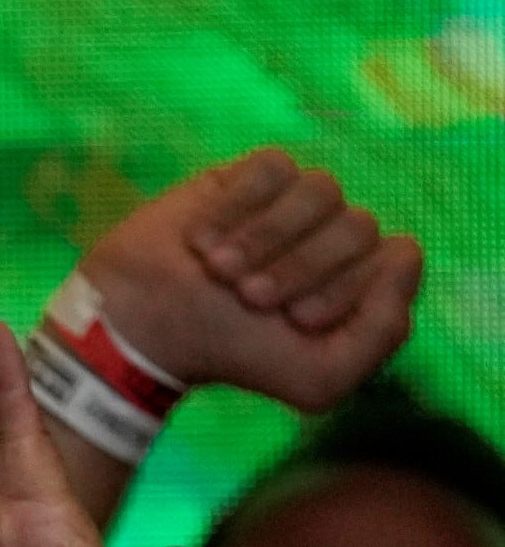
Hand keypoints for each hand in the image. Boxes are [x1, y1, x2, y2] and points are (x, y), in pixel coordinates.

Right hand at [76, 148, 417, 411]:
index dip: (343, 288)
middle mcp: (336, 236)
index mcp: (360, 281)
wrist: (141, 331)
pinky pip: (272, 167)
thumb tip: (405, 253)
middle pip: (358, 225)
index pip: (394, 257)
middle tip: (248, 297)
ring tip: (219, 270)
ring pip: (321, 190)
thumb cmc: (229, 355)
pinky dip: (236, 206)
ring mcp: (296, 202)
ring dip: (264, 239)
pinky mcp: (250, 176)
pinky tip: (203, 238)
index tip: (294, 319)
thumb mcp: (318, 379)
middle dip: (300, 267)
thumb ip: (384, 333)